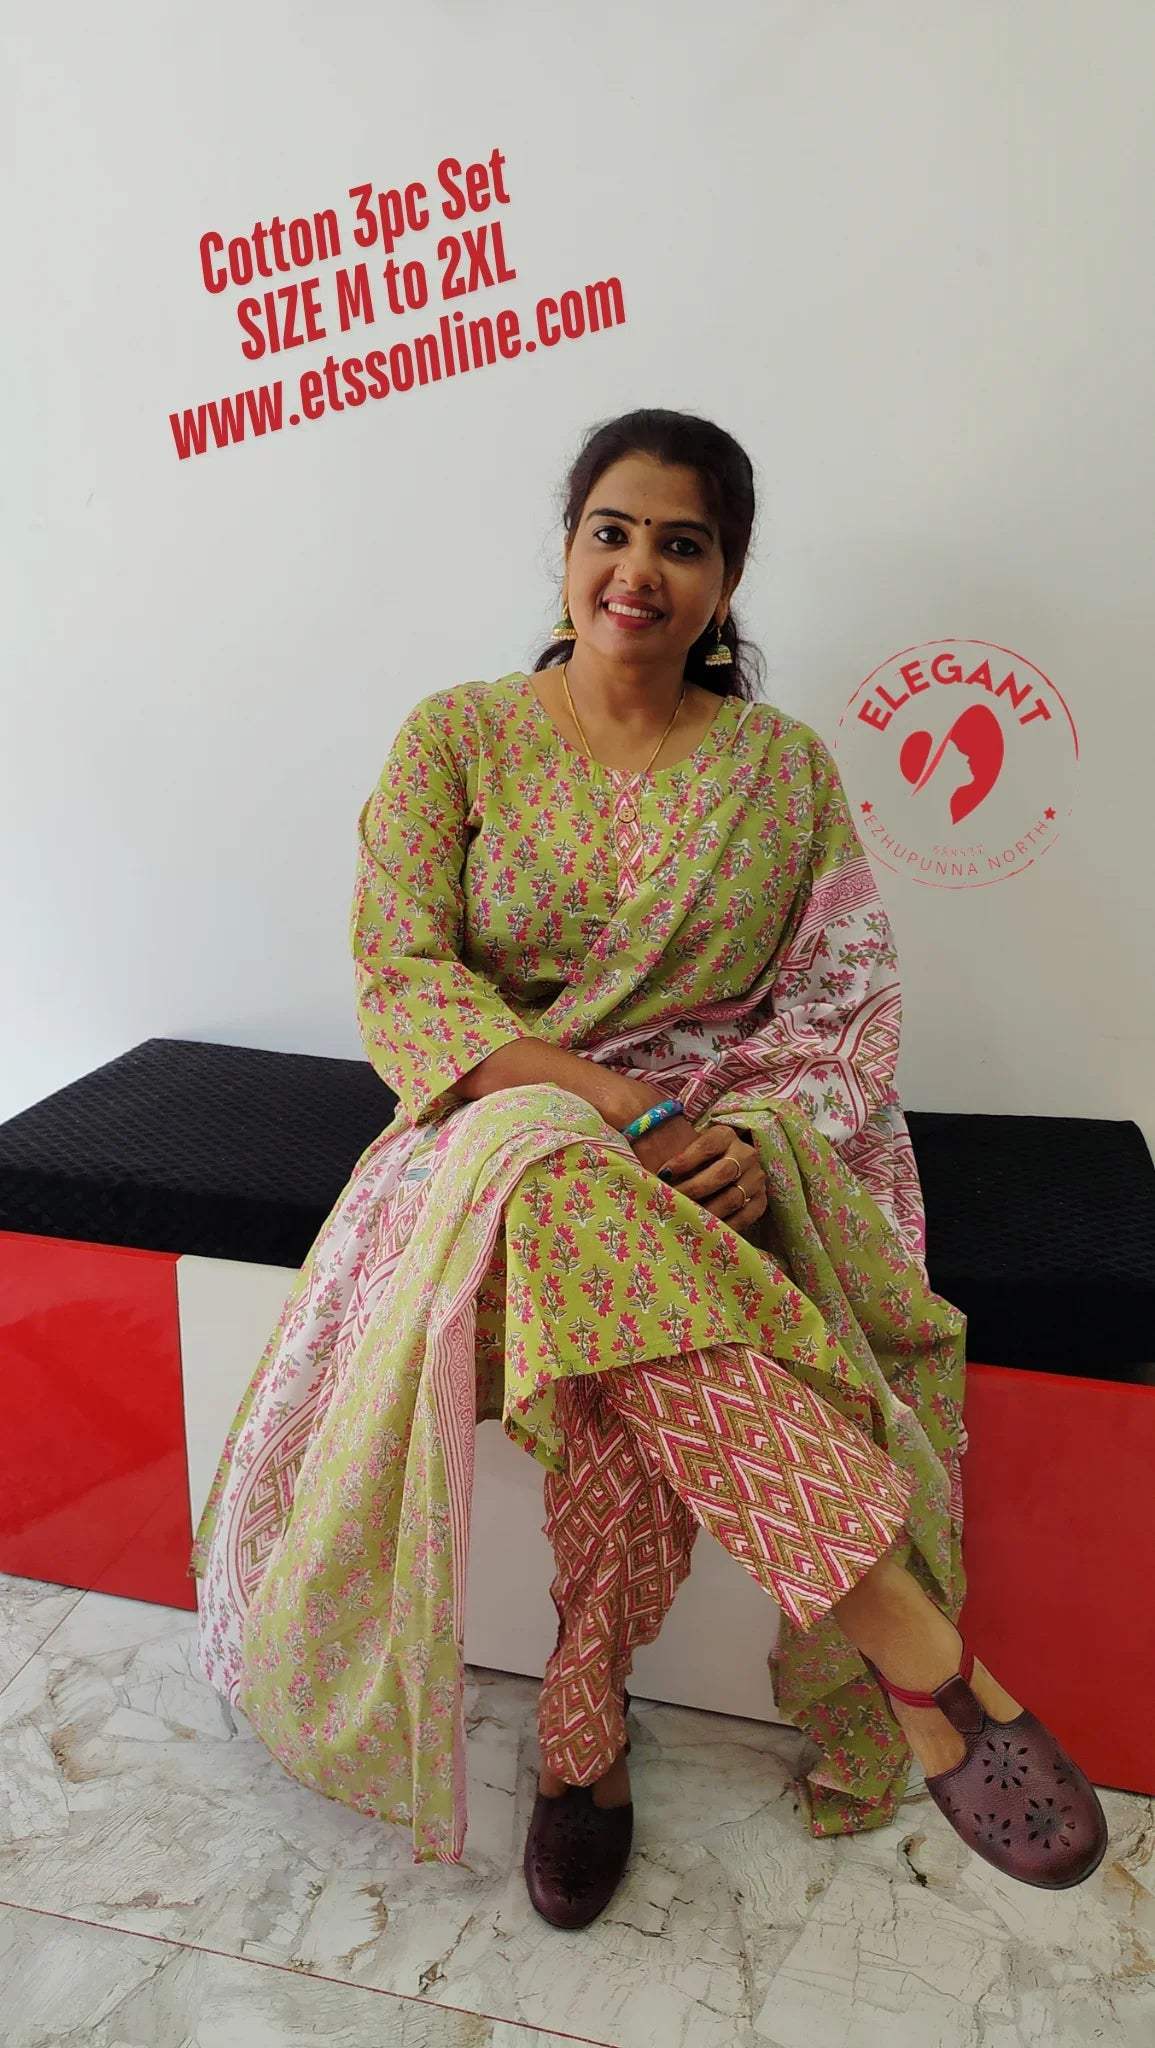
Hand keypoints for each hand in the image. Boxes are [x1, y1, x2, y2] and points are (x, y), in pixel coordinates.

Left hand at [633, 1116, 768, 1241]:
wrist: (723, 1166)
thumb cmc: (693, 1159)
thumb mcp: (684, 1147)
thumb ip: (669, 1152)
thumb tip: (642, 1166)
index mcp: (726, 1134)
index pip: (708, 1144)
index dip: (686, 1159)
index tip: (664, 1174)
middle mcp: (746, 1154)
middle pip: (723, 1172)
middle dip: (695, 1189)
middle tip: (672, 1202)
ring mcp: (756, 1178)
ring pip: (733, 1197)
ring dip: (708, 1210)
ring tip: (685, 1219)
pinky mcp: (761, 1200)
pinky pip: (746, 1216)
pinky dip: (725, 1225)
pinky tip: (705, 1230)